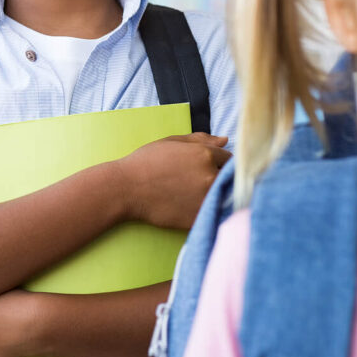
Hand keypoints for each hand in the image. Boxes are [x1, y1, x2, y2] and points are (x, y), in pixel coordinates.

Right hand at [115, 133, 230, 229]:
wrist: (126, 189)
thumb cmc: (146, 162)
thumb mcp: (172, 142)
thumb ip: (201, 139)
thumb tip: (225, 140)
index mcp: (205, 154)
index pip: (229, 159)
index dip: (219, 162)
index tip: (207, 167)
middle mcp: (210, 176)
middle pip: (229, 178)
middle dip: (218, 178)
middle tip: (197, 181)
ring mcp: (206, 198)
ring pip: (223, 196)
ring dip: (214, 194)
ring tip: (192, 193)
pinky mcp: (199, 217)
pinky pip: (213, 213)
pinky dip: (206, 209)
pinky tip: (188, 205)